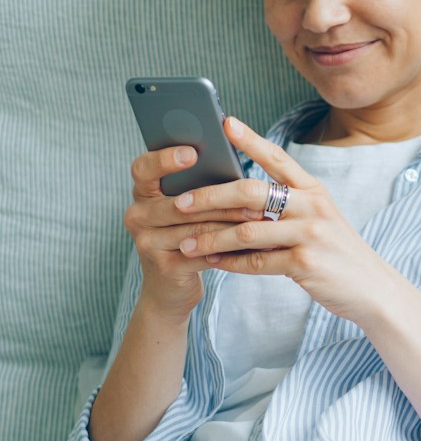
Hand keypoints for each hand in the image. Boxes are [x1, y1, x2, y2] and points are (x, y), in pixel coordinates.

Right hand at [123, 145, 265, 315]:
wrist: (172, 287)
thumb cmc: (190, 236)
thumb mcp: (190, 210)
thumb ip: (201, 188)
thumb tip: (238, 164)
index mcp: (143, 193)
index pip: (143, 169)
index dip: (165, 159)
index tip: (193, 152)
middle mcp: (137, 215)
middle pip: (180, 202)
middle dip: (222, 199)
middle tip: (256, 193)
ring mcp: (146, 242)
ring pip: (196, 227)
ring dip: (232, 223)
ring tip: (262, 217)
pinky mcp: (164, 266)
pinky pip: (202, 252)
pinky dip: (231, 247)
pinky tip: (254, 244)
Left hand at [172, 116, 399, 321]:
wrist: (373, 289)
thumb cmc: (338, 253)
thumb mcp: (320, 220)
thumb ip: (287, 207)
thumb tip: (238, 199)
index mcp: (314, 191)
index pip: (278, 158)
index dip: (251, 140)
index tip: (224, 123)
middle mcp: (313, 207)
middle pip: (251, 192)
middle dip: (211, 196)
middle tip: (181, 202)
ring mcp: (310, 235)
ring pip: (247, 230)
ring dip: (211, 238)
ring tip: (185, 243)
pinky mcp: (305, 264)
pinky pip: (256, 261)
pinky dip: (230, 263)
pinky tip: (212, 263)